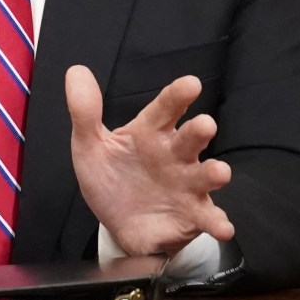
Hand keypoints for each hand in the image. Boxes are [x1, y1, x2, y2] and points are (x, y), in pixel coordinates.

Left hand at [64, 65, 233, 258]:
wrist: (118, 225)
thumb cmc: (112, 178)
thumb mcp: (90, 147)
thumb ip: (85, 112)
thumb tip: (76, 72)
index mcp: (151, 133)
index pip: (166, 109)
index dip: (178, 95)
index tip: (191, 84)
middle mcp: (175, 155)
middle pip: (190, 138)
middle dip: (200, 130)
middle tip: (205, 125)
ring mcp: (187, 185)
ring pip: (205, 175)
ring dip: (214, 172)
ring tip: (219, 173)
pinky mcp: (192, 214)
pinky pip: (208, 217)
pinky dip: (217, 222)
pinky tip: (223, 227)